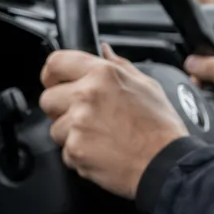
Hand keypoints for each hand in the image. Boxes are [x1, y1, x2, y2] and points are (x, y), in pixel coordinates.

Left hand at [38, 44, 189, 198]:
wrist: (166, 163)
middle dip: (59, 109)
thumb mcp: (146, 85)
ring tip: (99, 137)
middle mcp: (87, 95)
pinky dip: (79, 155)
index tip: (54, 83)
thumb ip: (119, 65)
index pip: (56, 62)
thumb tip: (104, 50)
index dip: (51, 74)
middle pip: (47, 99)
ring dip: (70, 135)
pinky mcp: (76, 150)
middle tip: (82, 117)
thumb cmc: (160, 127)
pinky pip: (65, 152)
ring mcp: (78, 124)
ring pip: (54, 128)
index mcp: (103, 74)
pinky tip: (101, 152)